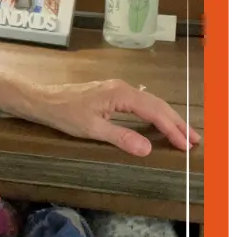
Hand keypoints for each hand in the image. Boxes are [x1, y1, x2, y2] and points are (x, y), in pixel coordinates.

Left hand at [29, 79, 200, 156]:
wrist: (42, 100)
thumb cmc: (63, 114)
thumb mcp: (91, 129)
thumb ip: (120, 138)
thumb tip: (147, 148)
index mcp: (120, 94)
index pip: (154, 112)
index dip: (172, 129)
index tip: (186, 144)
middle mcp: (123, 88)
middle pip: (157, 105)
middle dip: (176, 123)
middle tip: (194, 140)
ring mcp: (117, 89)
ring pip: (150, 103)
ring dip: (167, 118)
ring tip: (183, 134)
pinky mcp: (112, 94)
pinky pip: (140, 104)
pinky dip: (154, 114)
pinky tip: (159, 123)